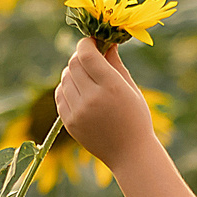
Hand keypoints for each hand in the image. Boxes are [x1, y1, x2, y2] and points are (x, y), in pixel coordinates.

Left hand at [54, 37, 156, 172]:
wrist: (130, 154)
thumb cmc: (136, 118)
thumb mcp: (131, 88)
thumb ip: (115, 63)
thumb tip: (105, 42)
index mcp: (111, 86)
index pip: (86, 54)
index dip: (85, 43)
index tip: (90, 41)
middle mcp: (92, 98)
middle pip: (73, 64)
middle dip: (79, 57)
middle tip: (89, 58)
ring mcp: (78, 112)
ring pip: (64, 78)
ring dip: (72, 72)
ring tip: (86, 77)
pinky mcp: (69, 123)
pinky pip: (60, 95)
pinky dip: (66, 88)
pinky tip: (78, 91)